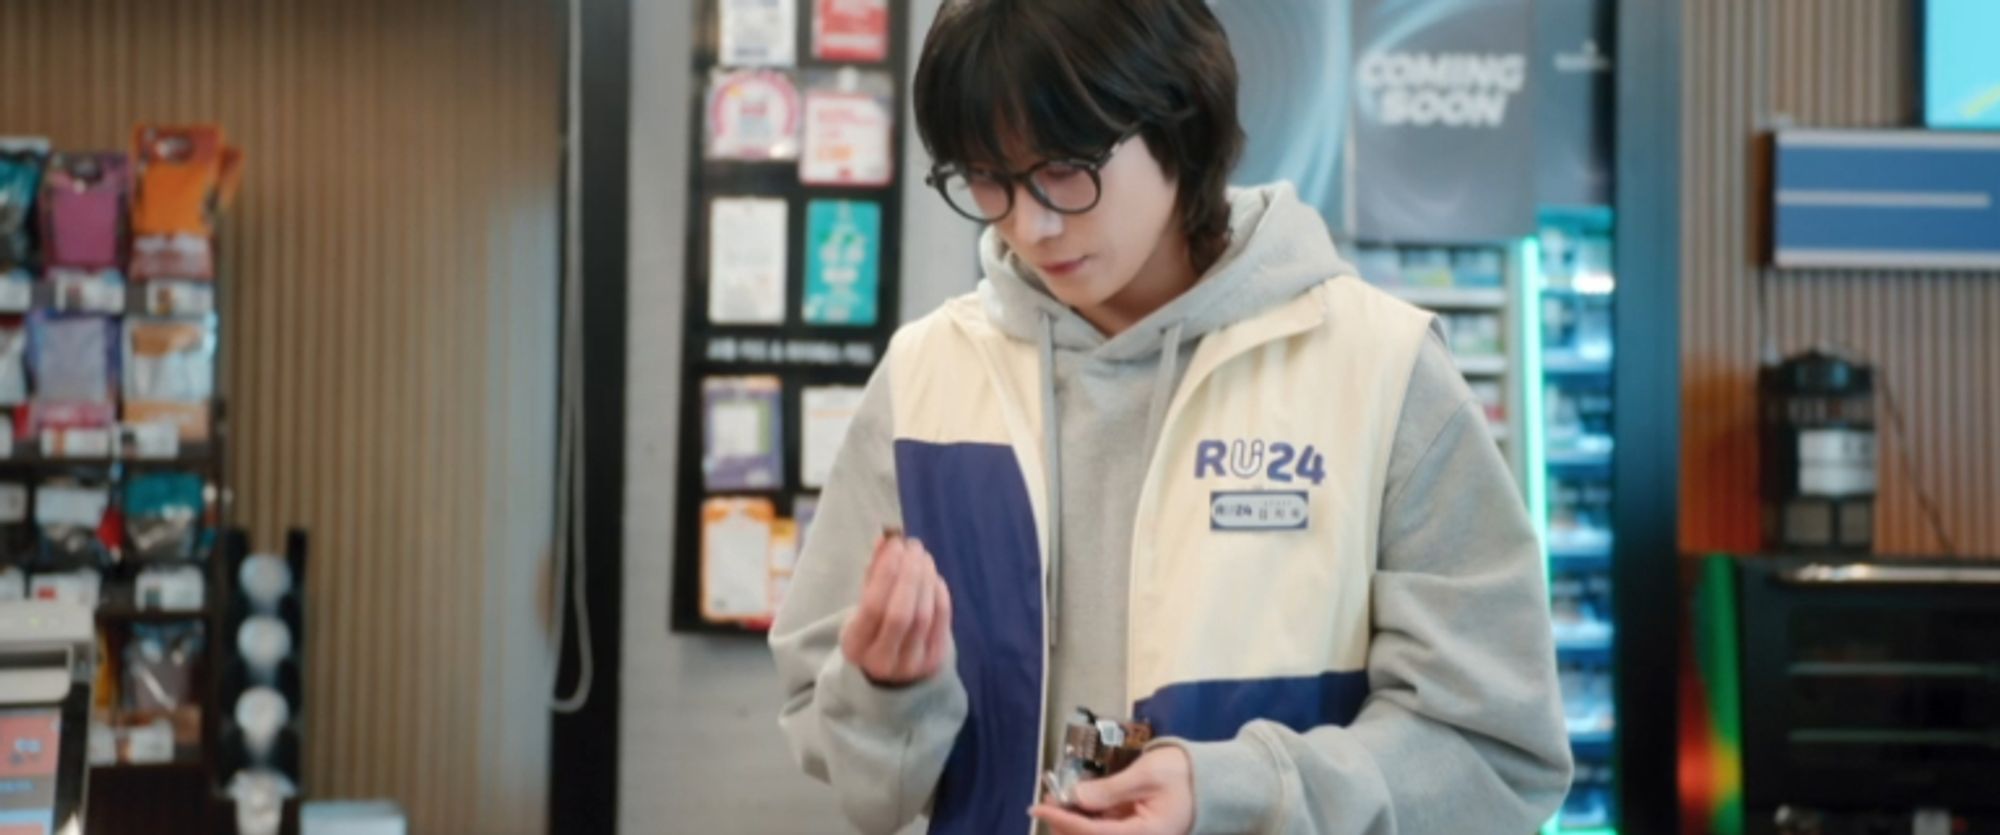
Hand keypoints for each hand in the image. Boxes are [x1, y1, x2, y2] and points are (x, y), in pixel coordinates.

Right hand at [840, 530, 952, 686]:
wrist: (892, 672)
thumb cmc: (872, 629)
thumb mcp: (861, 606)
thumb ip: (872, 573)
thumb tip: (885, 539)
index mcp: (855, 647)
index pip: (872, 607)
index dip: (886, 572)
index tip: (894, 544)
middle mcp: (882, 660)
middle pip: (901, 613)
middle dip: (909, 573)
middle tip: (913, 546)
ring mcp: (912, 663)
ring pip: (924, 615)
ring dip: (925, 579)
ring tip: (922, 556)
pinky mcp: (935, 659)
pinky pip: (941, 620)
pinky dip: (939, 592)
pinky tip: (933, 575)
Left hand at [1031, 746, 1194, 834]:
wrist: (1214, 780)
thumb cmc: (1183, 773)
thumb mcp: (1146, 775)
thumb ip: (1110, 789)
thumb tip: (1077, 798)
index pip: (1094, 833)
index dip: (1062, 820)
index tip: (1038, 806)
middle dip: (1065, 824)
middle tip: (1046, 802)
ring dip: (1075, 823)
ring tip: (1057, 801)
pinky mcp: (1138, 832)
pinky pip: (1107, 830)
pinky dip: (1089, 819)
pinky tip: (1077, 804)